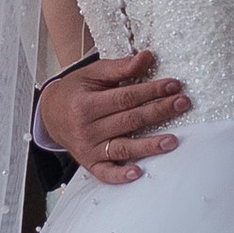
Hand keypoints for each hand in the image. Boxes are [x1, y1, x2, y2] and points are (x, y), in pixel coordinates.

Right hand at [38, 49, 189, 185]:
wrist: (50, 115)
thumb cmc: (76, 91)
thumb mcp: (93, 74)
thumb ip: (120, 68)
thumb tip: (147, 57)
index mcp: (86, 104)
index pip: (125, 97)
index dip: (151, 91)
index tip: (174, 85)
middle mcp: (86, 128)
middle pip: (129, 121)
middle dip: (159, 111)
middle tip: (183, 104)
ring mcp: (88, 149)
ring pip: (123, 147)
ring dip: (149, 145)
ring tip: (173, 140)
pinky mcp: (90, 164)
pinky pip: (106, 172)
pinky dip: (121, 174)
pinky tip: (138, 172)